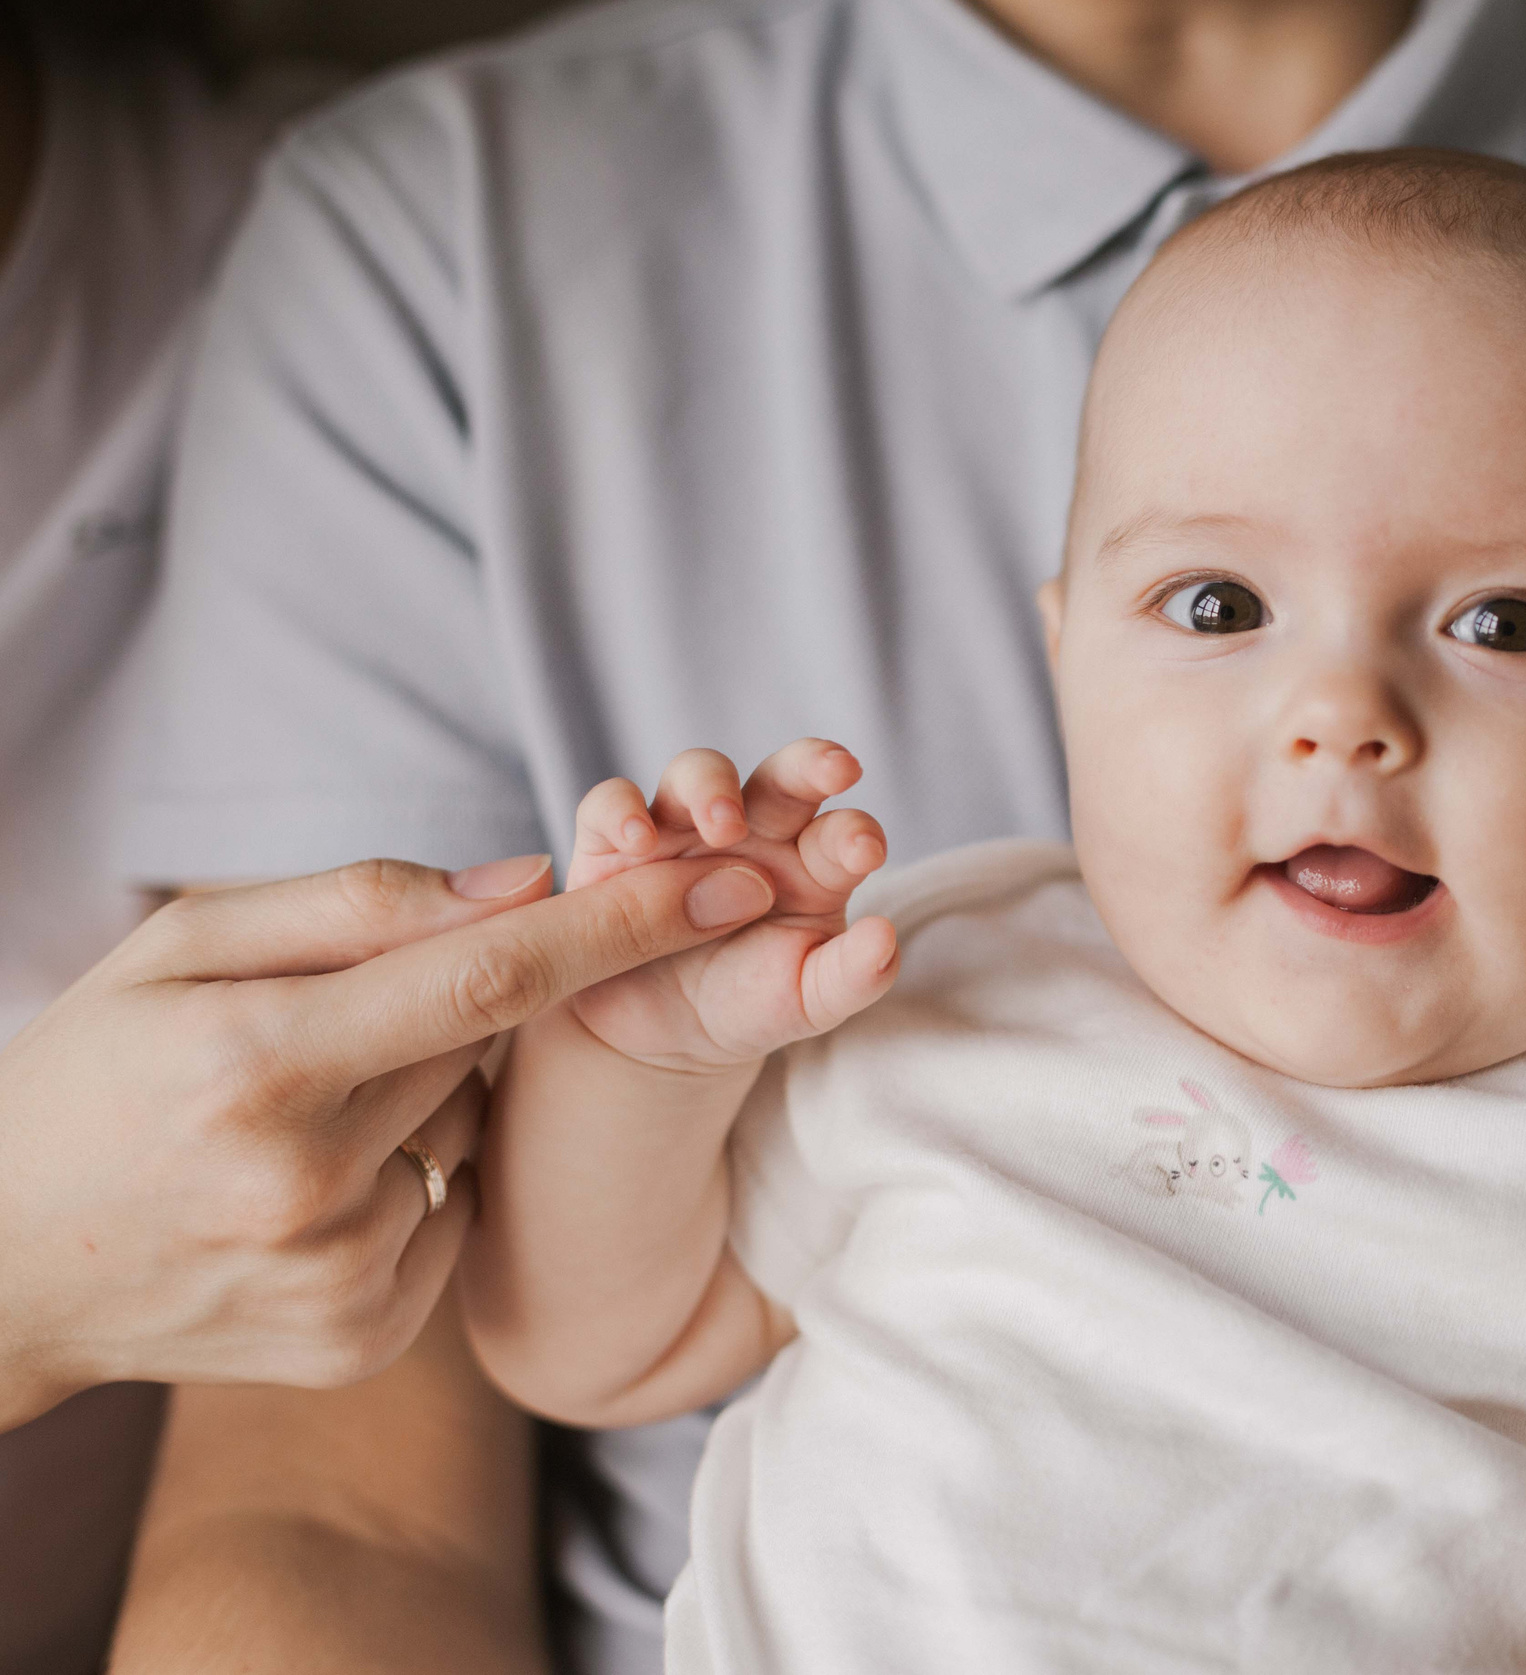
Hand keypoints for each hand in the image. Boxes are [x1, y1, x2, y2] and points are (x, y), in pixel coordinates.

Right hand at [0, 851, 790, 1430]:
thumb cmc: (88, 1080)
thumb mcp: (180, 949)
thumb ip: (357, 903)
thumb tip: (531, 884)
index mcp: (259, 1061)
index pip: (494, 979)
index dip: (629, 926)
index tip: (739, 883)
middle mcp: (307, 1182)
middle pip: (484, 1050)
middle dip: (453, 1013)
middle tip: (334, 1029)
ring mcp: (342, 1275)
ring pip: (474, 1135)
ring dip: (426, 1105)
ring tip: (292, 1124)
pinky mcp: (364, 1341)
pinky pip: (456, 1219)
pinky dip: (414, 1188)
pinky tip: (308, 1196)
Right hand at [563, 739, 896, 1073]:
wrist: (664, 1036)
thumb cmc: (750, 1002)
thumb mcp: (804, 1002)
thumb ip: (850, 975)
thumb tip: (885, 939)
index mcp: (811, 863)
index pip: (841, 831)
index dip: (855, 834)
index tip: (865, 851)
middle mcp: (754, 832)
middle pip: (782, 777)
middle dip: (807, 766)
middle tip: (831, 770)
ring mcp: (684, 830)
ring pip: (697, 774)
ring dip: (710, 787)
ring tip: (722, 825)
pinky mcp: (615, 845)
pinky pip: (611, 807)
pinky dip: (621, 812)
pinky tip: (636, 843)